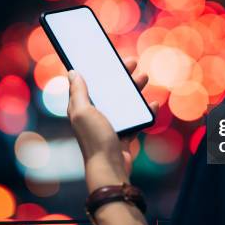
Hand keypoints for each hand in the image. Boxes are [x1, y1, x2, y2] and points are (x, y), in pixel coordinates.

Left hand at [67, 59, 157, 192]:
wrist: (110, 168)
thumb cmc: (95, 139)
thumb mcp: (83, 112)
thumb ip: (78, 92)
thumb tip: (72, 72)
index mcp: (82, 108)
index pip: (90, 83)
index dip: (99, 69)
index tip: (110, 57)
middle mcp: (96, 114)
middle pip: (110, 90)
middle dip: (121, 76)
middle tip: (133, 62)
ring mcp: (111, 124)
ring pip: (124, 102)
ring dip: (134, 89)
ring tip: (145, 77)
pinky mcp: (125, 134)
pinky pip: (137, 118)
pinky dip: (145, 111)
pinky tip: (152, 104)